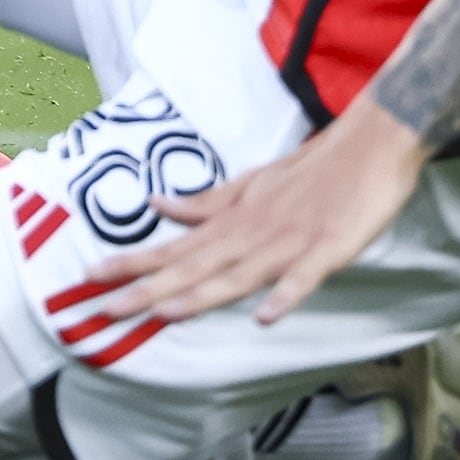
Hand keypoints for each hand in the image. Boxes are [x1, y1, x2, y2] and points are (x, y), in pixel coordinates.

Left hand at [84, 100, 428, 327]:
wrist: (371, 142)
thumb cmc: (311, 170)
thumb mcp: (251, 185)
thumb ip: (206, 204)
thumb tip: (156, 206)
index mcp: (233, 222)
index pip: (174, 249)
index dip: (132, 265)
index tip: (88, 277)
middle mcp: (251, 233)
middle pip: (193, 266)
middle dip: (148, 289)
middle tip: (100, 308)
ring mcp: (289, 242)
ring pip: (238, 274)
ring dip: (201, 294)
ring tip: (162, 313)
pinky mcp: (328, 248)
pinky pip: (305, 277)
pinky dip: (285, 294)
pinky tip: (266, 317)